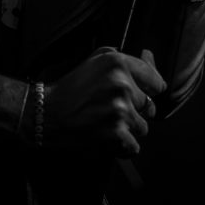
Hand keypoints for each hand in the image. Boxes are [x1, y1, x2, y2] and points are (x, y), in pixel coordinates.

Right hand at [40, 47, 164, 157]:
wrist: (48, 113)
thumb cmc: (72, 87)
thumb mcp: (96, 60)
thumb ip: (126, 58)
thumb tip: (150, 56)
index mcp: (118, 62)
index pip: (156, 82)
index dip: (149, 91)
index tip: (142, 95)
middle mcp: (122, 84)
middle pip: (150, 107)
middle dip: (135, 111)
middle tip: (112, 110)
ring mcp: (120, 109)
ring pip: (143, 128)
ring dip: (128, 129)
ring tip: (107, 123)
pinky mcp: (116, 132)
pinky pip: (134, 146)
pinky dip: (122, 147)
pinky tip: (107, 137)